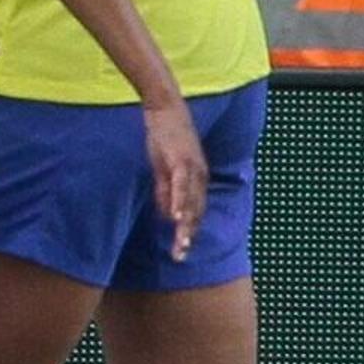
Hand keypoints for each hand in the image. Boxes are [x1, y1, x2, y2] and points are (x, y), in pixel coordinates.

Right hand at [139, 97, 208, 261]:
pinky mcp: (182, 160)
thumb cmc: (164, 136)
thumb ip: (165, 191)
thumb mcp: (163, 167)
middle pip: (195, 212)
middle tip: (180, 257)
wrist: (165, 107)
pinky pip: (182, 185)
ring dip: (185, 225)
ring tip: (180, 245)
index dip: (188, 232)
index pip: (195, 212)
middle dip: (187, 236)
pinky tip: (175, 217)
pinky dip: (179, 202)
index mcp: (197, 179)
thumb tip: (166, 215)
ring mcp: (193, 168)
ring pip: (191, 202)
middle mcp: (200, 176)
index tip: (180, 252)